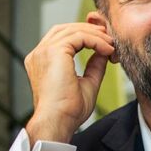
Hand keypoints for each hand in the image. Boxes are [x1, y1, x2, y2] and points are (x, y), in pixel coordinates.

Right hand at [23, 17, 114, 143]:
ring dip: (95, 35)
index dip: (84, 36)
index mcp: (42, 61)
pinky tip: (107, 49)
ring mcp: (44, 51)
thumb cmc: (68, 111)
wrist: (58, 121)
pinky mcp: (54, 52)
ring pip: (72, 30)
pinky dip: (96, 40)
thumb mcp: (86, 84)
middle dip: (89, 30)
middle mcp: (39, 54)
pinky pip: (79, 37)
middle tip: (110, 38)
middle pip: (65, 29)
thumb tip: (103, 53)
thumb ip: (93, 67)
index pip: (61, 38)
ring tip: (111, 44)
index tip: (104, 44)